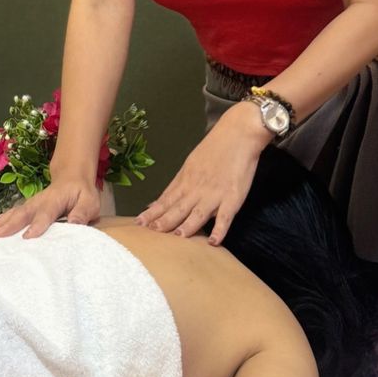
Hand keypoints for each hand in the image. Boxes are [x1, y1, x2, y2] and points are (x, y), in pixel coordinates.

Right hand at [0, 175, 102, 238]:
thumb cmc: (81, 193)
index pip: (46, 213)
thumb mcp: (89, 201)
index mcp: (55, 200)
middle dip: (8, 225)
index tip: (28, 237)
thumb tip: (75, 224)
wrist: (71, 177)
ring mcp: (29, 204)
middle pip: (22, 214)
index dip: (37, 224)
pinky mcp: (24, 209)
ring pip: (12, 214)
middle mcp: (38, 201)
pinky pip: (9, 216)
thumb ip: (82, 213)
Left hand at [135, 103, 269, 241]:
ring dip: (187, 226)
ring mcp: (214, 194)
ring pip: (198, 213)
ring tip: (177, 237)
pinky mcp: (233, 197)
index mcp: (186, 179)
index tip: (139, 223)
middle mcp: (197, 188)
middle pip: (178, 207)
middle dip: (163, 220)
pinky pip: (225, 217)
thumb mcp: (191, 164)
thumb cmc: (214, 148)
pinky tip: (214, 242)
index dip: (153, 212)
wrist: (238, 134)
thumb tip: (159, 200)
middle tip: (150, 232)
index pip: (166, 199)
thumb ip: (178, 184)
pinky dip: (220, 230)